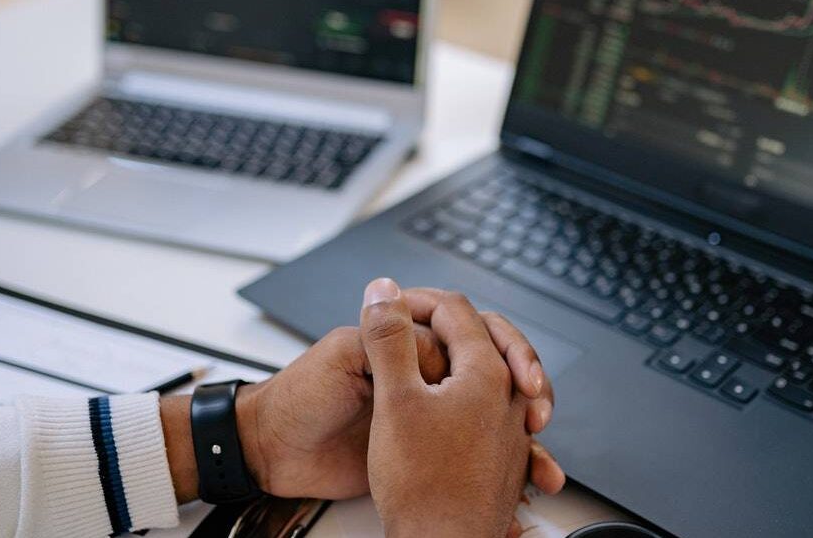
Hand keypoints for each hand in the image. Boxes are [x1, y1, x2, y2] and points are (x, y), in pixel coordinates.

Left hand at [160, 281, 564, 504]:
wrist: (273, 452)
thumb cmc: (300, 398)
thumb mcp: (345, 357)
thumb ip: (391, 344)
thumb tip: (442, 340)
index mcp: (407, 344)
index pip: (472, 334)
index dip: (501, 350)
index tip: (516, 377)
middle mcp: (425, 374)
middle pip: (496, 371)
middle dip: (528, 387)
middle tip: (537, 413)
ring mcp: (428, 413)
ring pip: (496, 414)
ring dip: (525, 435)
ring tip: (540, 458)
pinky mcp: (424, 449)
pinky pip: (477, 453)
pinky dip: (506, 466)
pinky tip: (527, 479)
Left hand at [162, 323, 448, 501]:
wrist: (274, 450)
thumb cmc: (297, 399)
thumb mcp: (344, 354)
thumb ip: (387, 341)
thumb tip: (435, 344)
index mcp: (391, 346)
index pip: (444, 343)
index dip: (451, 358)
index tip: (449, 377)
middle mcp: (405, 377)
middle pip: (456, 374)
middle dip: (462, 386)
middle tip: (450, 405)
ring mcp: (408, 412)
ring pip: (454, 408)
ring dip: (460, 415)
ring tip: (453, 426)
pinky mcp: (407, 446)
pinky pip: (437, 443)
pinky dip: (448, 445)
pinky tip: (450, 447)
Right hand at [360, 279, 561, 536]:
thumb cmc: (421, 484)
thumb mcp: (394, 398)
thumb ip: (390, 338)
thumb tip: (383, 291)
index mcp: (485, 372)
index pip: (455, 310)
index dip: (414, 300)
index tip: (387, 309)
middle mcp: (509, 395)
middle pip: (488, 335)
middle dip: (452, 323)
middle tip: (419, 321)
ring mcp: (512, 427)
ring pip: (497, 372)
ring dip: (467, 358)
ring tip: (438, 358)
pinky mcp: (507, 455)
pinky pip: (499, 408)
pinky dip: (475, 395)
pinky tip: (451, 408)